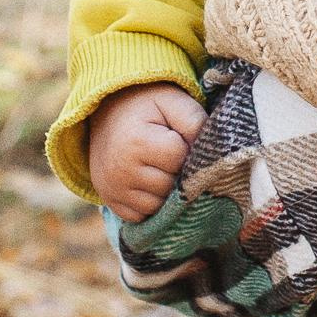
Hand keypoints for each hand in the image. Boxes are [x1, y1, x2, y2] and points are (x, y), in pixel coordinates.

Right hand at [87, 83, 204, 217]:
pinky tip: (149, 182)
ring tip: (160, 167)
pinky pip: (141, 215)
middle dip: (178, 171)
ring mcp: (112, 189)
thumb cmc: (145, 104)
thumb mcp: (172, 101)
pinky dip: (150, 203)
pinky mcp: (109, 200)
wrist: (106, 111)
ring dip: (167, 191)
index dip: (186, 148)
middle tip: (169, 153)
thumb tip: (211, 154)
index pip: (179, 159)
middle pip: (170, 186)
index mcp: (136, 142)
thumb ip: (195, 121)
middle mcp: (121, 170)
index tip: (177, 137)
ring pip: (158, 206)